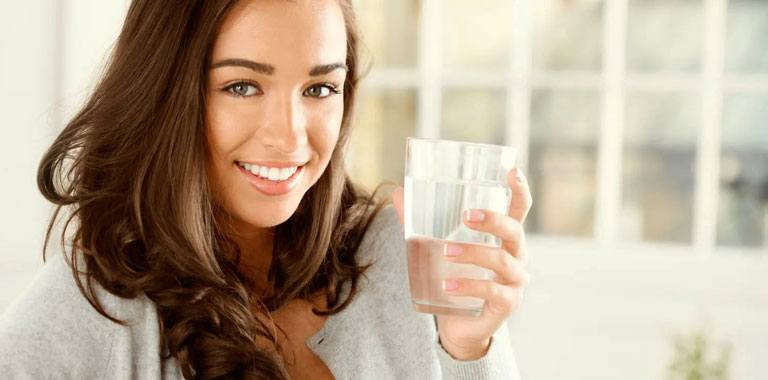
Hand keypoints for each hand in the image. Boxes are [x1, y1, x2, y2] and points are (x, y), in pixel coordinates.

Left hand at [392, 168, 532, 359]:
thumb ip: (421, 222)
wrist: (459, 325)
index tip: (511, 172)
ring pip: (501, 261)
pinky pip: (492, 292)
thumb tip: (398, 193)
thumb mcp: (438, 247)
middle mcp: (516, 256)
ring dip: (473, 253)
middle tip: (467, 216)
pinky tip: (447, 286)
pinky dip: (469, 286)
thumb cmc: (455, 277)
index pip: (519, 210)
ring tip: (445, 251)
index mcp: (504, 237)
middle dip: (493, 220)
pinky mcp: (507, 304)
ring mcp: (515, 281)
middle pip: (514, 231)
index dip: (519, 190)